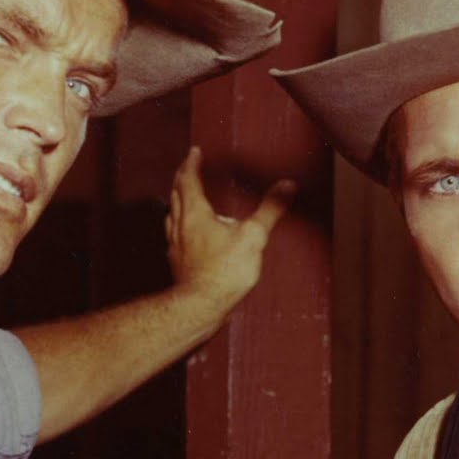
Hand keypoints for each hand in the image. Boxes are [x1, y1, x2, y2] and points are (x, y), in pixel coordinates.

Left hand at [164, 146, 295, 317]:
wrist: (200, 306)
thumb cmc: (224, 273)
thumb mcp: (253, 237)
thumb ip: (270, 209)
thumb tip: (287, 186)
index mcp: (196, 213)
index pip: (189, 179)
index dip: (191, 163)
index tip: (194, 152)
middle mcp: (180, 225)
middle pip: (176, 193)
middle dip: (182, 177)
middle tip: (188, 168)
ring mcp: (175, 245)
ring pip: (171, 213)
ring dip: (177, 199)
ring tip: (183, 196)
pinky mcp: (177, 262)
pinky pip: (173, 235)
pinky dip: (178, 224)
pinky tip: (184, 234)